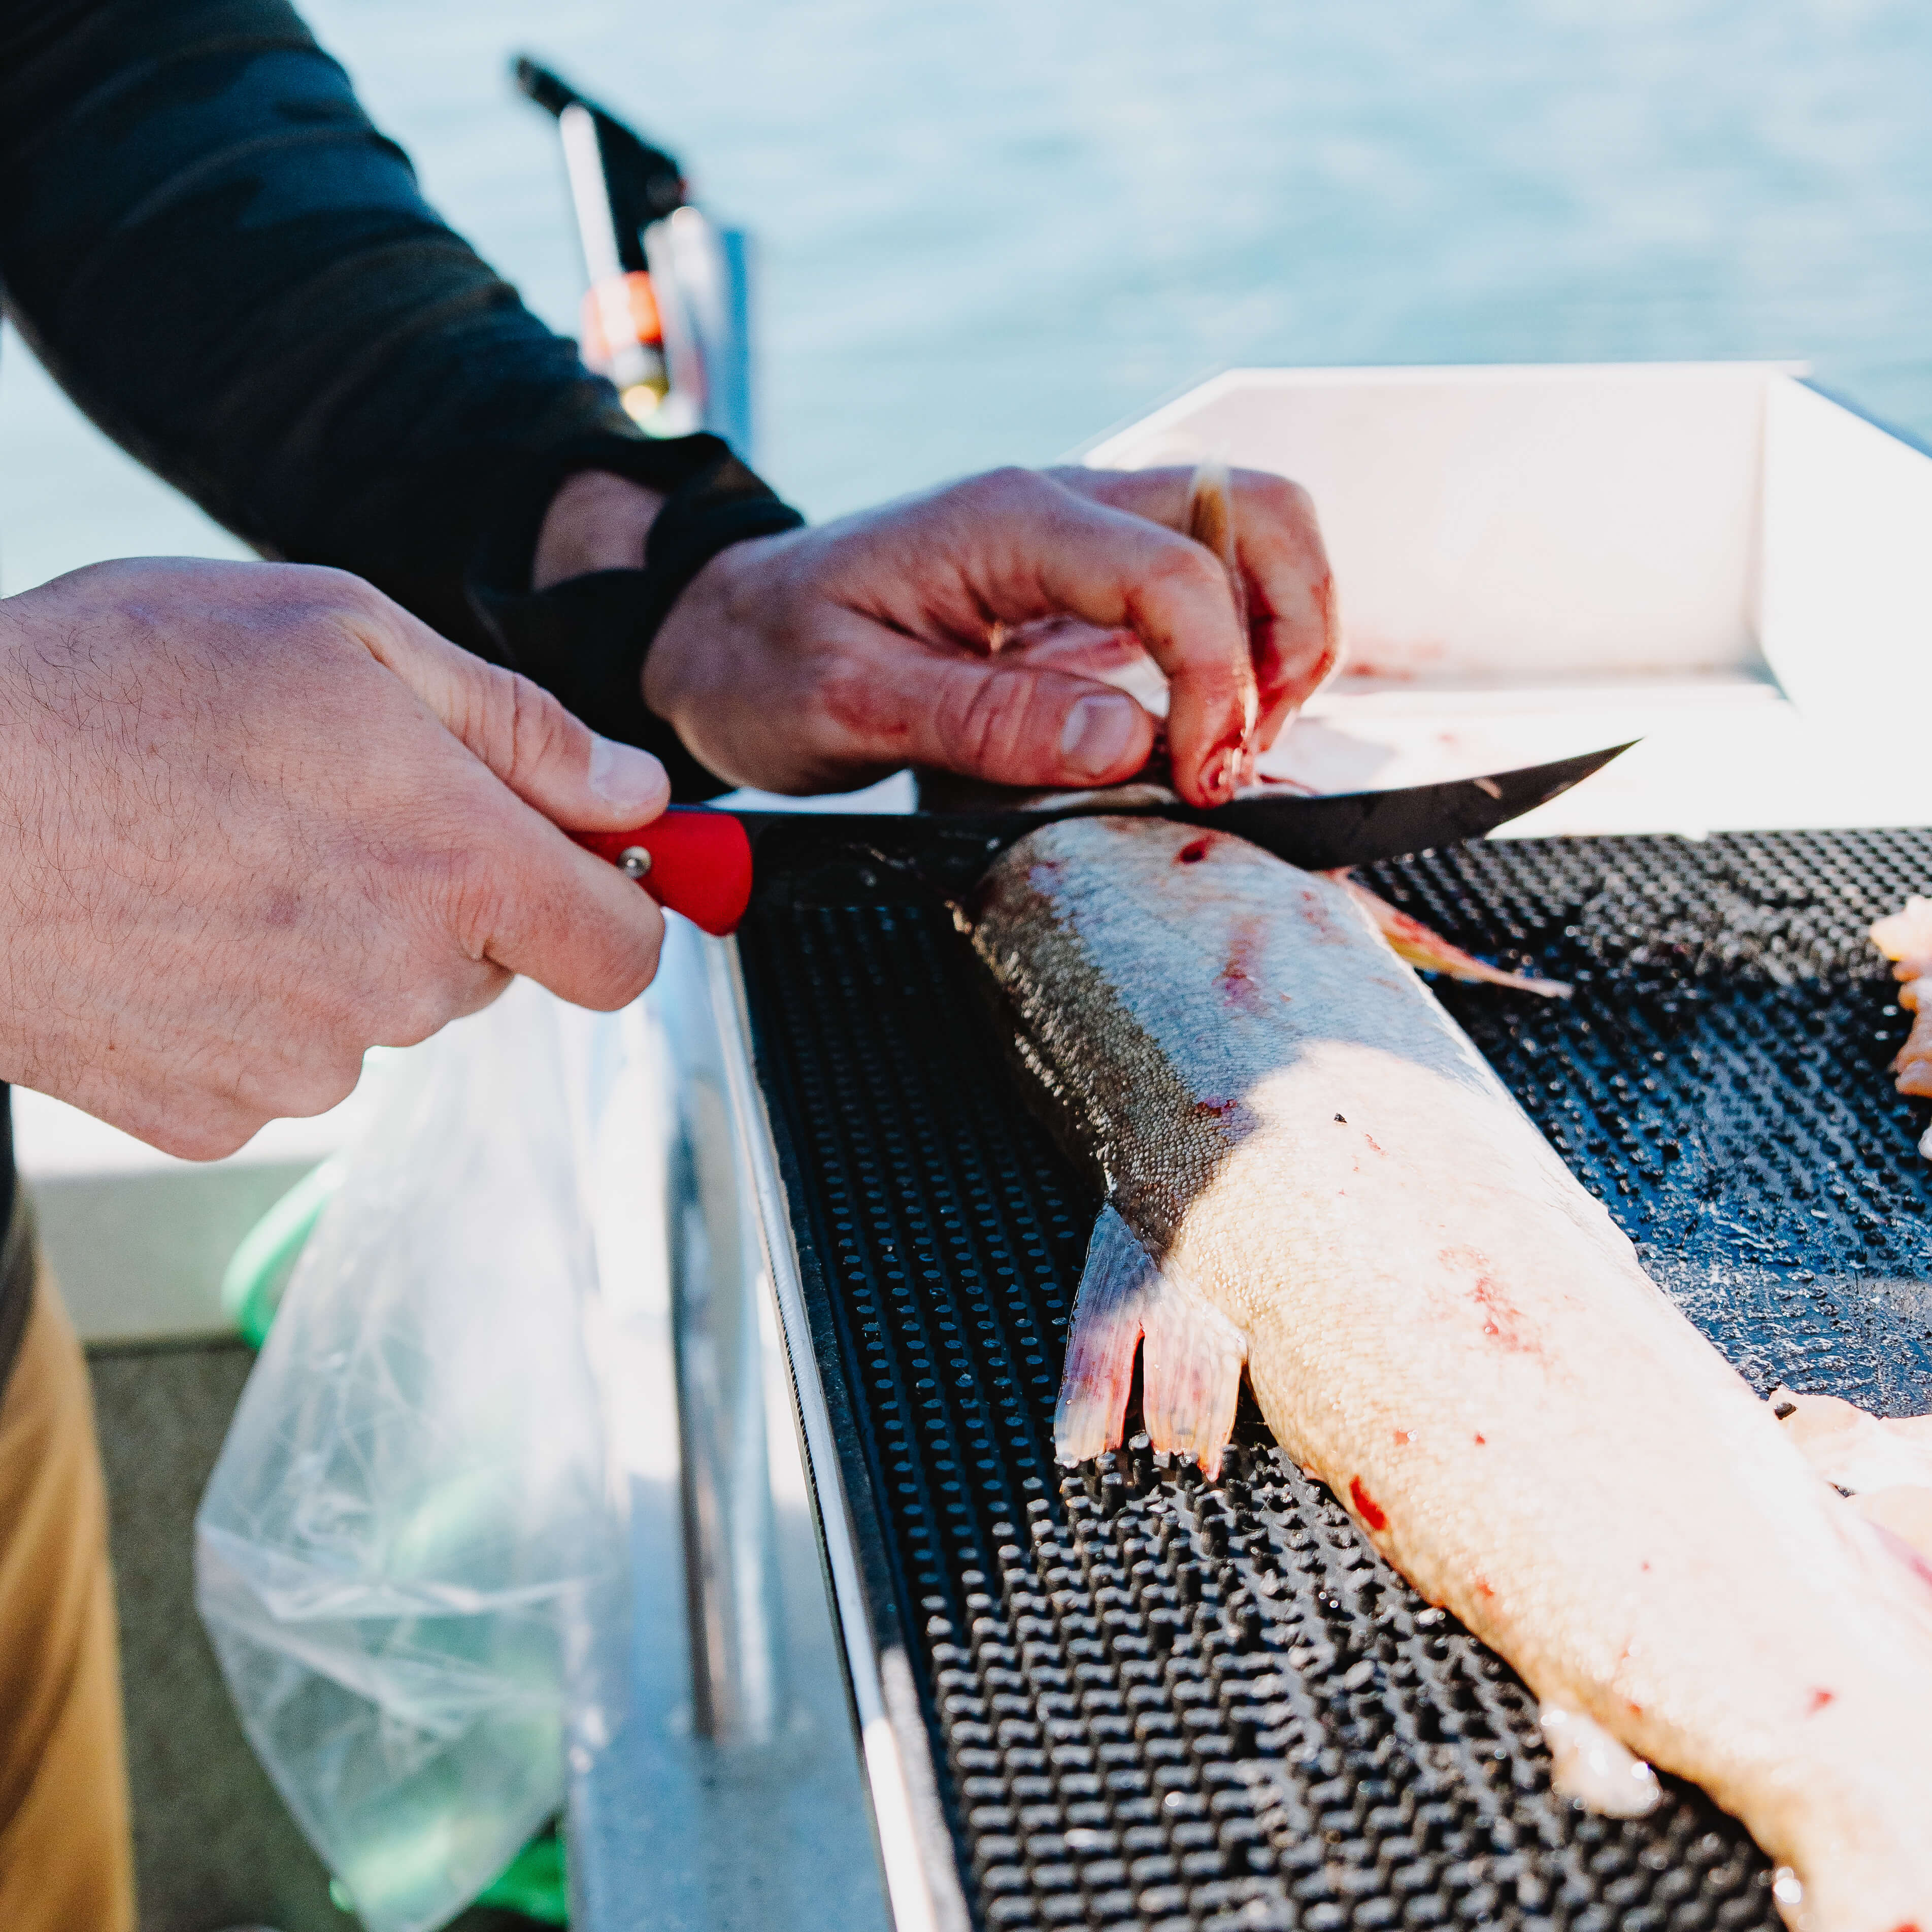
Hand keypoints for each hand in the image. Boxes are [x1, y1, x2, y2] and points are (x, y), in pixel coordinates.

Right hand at [0, 559, 668, 1157]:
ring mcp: (302, 1067)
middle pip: (492, 969)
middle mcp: (398, 985)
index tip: (582, 866)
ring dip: (345, 944)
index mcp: (459, 866)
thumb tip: (635, 795)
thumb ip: (521, 728)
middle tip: (334, 809)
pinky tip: (176, 923)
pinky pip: (284, 1063)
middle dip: (450, 897)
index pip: (625, 953)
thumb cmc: (117, 685)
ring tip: (227, 854)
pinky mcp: (212, 1115)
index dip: (619, 905)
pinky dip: (254, 1003)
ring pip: (385, 1012)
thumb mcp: (344, 635)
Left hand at [644, 463, 1335, 805]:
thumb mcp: (849, 704)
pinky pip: (1207, 591)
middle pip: (1255, 511)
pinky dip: (1241, 656)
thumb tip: (1130, 739)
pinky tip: (1205, 731)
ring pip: (1251, 538)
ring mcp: (1082, 544)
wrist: (720, 632)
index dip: (1216, 678)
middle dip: (1290, 634)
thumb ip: (989, 720)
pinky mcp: (1086, 591)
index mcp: (1007, 521)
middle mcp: (1062, 508)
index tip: (1198, 776)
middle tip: (1240, 752)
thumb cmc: (766, 660)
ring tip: (1231, 745)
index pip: (1176, 567)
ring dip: (1281, 640)